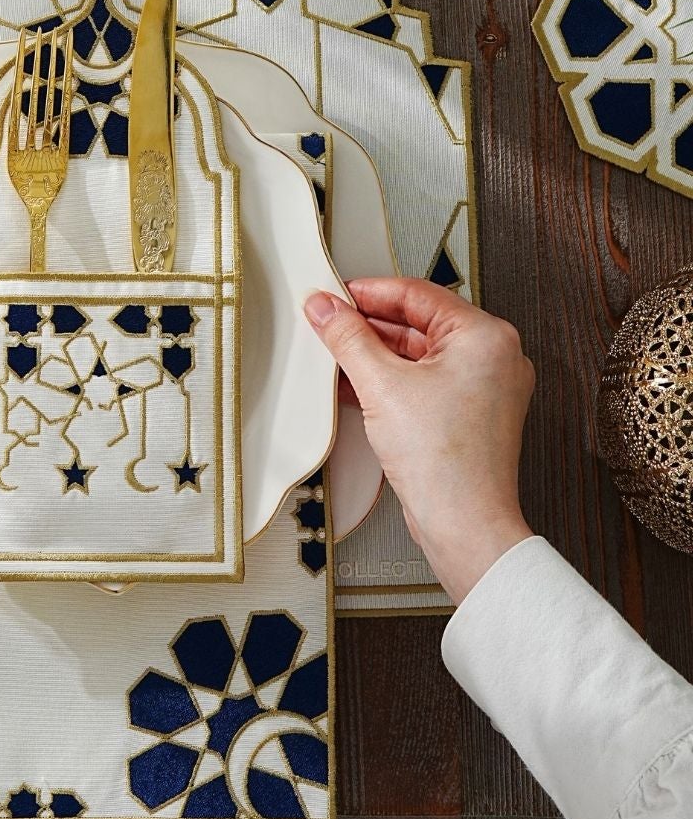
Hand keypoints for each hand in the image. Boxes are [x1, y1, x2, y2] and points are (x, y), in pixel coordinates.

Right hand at [306, 278, 535, 603]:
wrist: (464, 526)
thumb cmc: (446, 464)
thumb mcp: (381, 385)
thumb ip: (348, 338)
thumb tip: (326, 308)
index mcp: (486, 336)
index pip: (416, 293)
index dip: (368, 292)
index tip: (335, 296)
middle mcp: (493, 357)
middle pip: (418, 322)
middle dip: (368, 326)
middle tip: (329, 324)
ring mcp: (484, 388)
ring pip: (419, 354)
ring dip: (376, 354)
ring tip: (337, 356)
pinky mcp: (469, 414)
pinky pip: (424, 381)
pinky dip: (391, 380)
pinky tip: (356, 384)